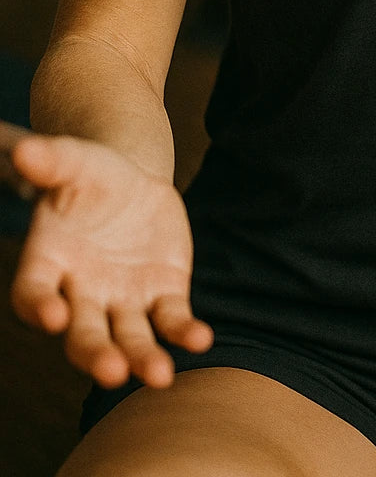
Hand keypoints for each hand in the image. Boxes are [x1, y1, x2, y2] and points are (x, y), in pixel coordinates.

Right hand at [2, 120, 212, 388]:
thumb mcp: (75, 161)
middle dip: (96, 354)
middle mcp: (81, 295)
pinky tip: (201, 339)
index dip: (39, 307)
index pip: (33, 294)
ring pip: (130, 339)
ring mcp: (122, 301)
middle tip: (112, 371)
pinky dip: (185, 331)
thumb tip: (24, 149)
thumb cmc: (93, 174)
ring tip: (160, 376)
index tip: (52, 317)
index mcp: (48, 264)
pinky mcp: (161, 296)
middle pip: (84, 333)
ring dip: (143, 358)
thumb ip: (52, 160)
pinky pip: (172, 320)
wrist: (133, 183)